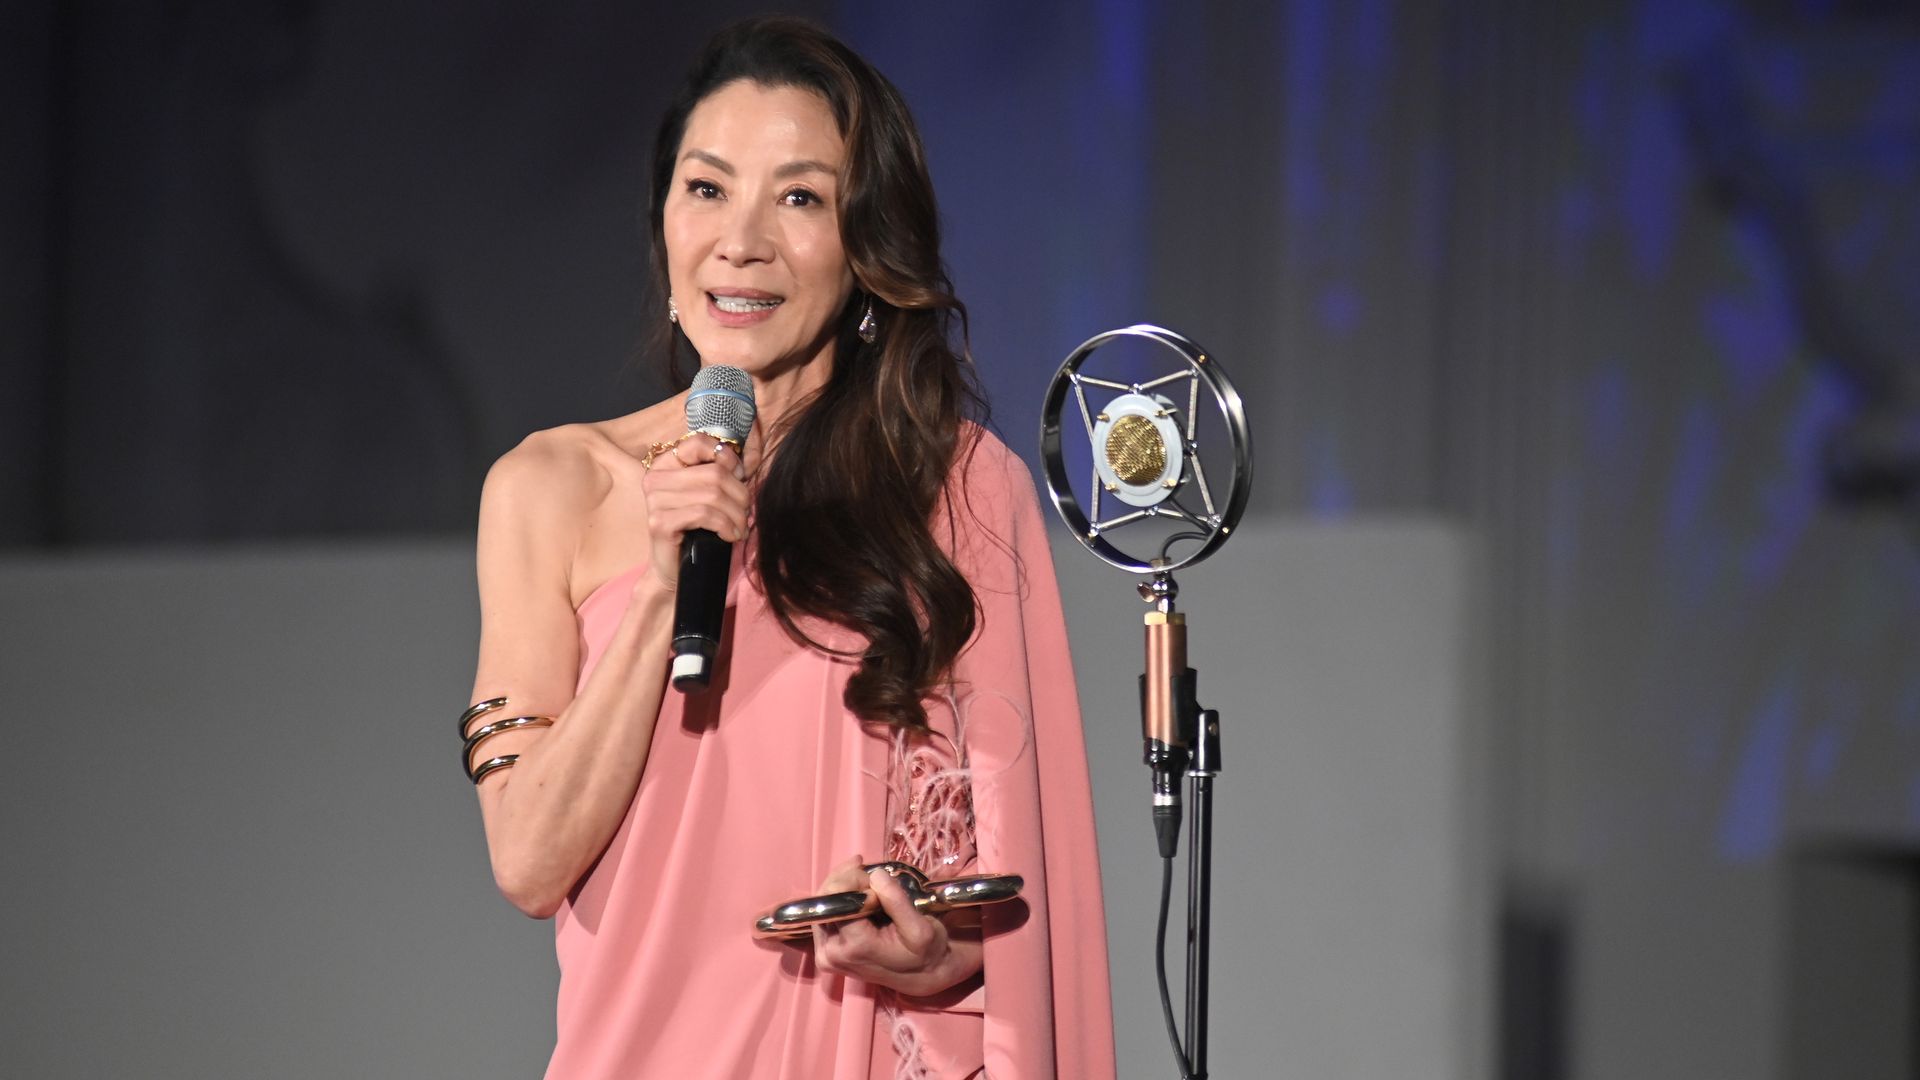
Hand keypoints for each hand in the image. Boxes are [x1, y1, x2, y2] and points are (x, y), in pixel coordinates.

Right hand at [639, 434, 748, 590]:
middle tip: (745, 513)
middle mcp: (656, 478)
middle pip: (715, 473)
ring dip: (736, 515)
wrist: (674, 569)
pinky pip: (704, 514)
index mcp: (666, 464)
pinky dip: (726, 526)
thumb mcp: (710, 496)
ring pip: (713, 495)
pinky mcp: (659, 522)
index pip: (700, 442)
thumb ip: (723, 474)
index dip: (728, 459)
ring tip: (740, 527)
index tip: (740, 478)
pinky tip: (730, 535)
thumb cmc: (697, 531)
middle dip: (740, 495)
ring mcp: (654, 500)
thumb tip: (747, 461)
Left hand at [809, 854, 982, 997]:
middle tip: (873, 876)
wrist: (922, 976)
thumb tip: (875, 875)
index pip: (835, 898)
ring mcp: (825, 954)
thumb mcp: (921, 928)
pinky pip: (825, 914)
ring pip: (822, 903)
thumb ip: (897, 901)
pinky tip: (859, 891)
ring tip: (867, 880)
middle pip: (825, 898)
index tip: (876, 879)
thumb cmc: (925, 952)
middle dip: (848, 880)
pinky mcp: (825, 951)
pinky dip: (841, 898)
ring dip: (844, 886)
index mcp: (854, 946)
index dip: (854, 880)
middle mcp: (832, 953)